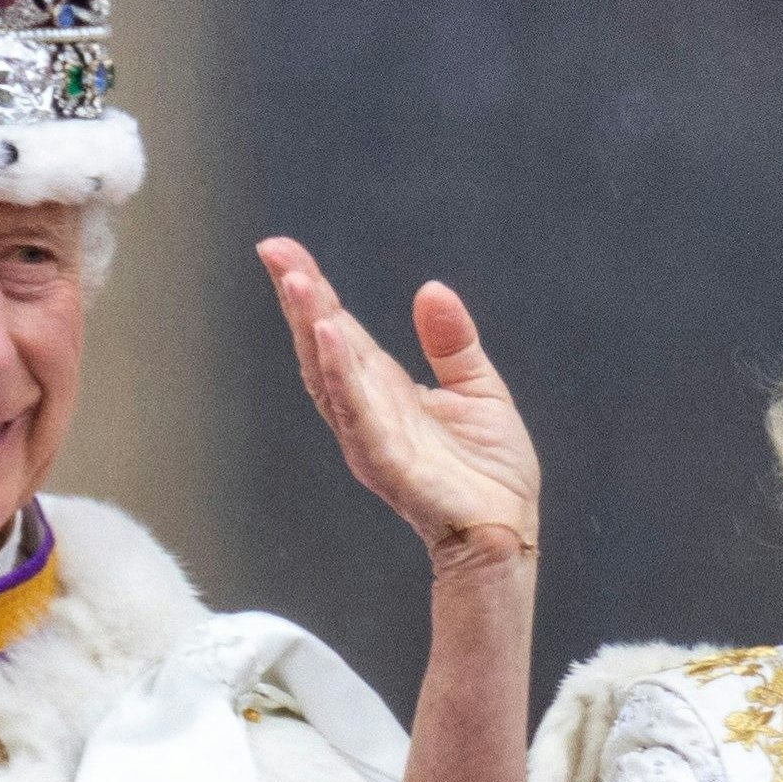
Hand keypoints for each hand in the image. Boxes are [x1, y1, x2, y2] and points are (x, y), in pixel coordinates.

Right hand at [258, 237, 539, 571]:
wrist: (507, 531)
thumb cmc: (488, 472)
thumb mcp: (477, 389)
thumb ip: (452, 342)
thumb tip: (431, 289)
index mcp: (384, 390)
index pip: (340, 332)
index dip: (313, 291)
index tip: (283, 250)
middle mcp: (367, 412)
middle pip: (322, 347)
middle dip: (300, 300)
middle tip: (275, 252)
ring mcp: (372, 438)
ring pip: (331, 377)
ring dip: (313, 328)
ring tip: (300, 283)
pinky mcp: (389, 464)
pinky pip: (359, 416)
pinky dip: (341, 375)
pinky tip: (330, 338)